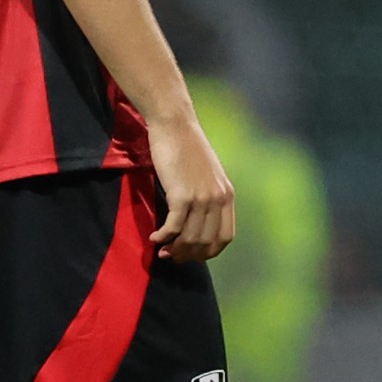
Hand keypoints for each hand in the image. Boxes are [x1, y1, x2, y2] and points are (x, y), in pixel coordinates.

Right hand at [145, 114, 235, 263]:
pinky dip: (163, 237)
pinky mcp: (181, 195)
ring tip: (162, 250)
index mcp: (227, 195)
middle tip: (172, 256)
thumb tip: (198, 220)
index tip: (192, 254)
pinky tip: (154, 237)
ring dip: (174, 249)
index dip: (208, 252)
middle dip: (189, 255)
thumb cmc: (186, 146)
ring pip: (190, 238)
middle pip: (206, 242)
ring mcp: (201, 198)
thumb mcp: (208, 173)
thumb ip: (209, 195)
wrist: (174, 125)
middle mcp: (218, 199)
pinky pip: (173, 227)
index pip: (225, 237)